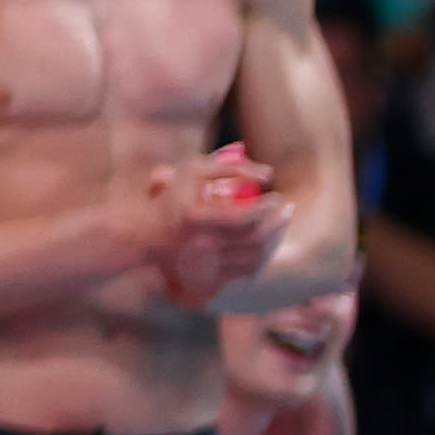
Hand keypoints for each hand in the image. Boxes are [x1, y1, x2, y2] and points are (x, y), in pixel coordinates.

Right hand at [142, 146, 288, 307]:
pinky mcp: (214, 279)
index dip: (264, 208)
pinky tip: (273, 241)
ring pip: (256, 256)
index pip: (240, 217)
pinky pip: (250, 269)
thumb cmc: (172, 198)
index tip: (276, 196)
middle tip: (286, 207)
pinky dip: (266, 255)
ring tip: (283, 221)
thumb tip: (251, 155)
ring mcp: (208, 266)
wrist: (147, 237)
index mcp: (193, 219)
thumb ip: (219, 161)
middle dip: (277, 223)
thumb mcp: (189, 171)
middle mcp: (200, 246)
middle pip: (253, 239)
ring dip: (276, 238)